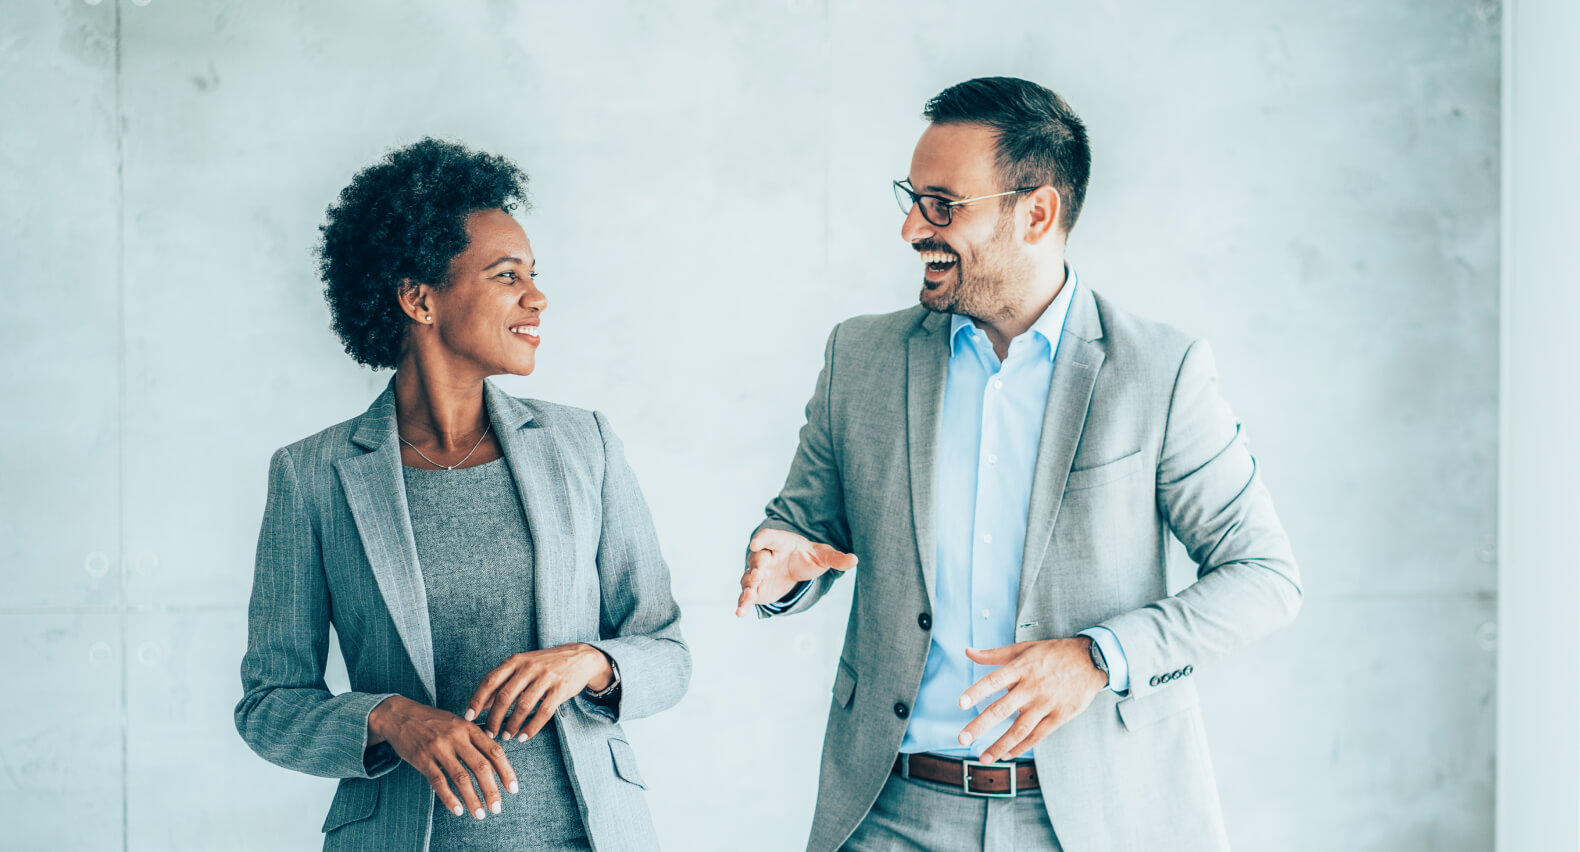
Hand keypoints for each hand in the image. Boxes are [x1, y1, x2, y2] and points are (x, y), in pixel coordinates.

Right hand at [368, 695, 516, 819]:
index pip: (494, 751)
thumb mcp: (458, 722)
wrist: (400, 715)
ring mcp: (439, 748)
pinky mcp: (422, 759)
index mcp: (469, 728)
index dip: (506, 772)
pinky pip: (438, 782)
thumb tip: (497, 759)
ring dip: (472, 799)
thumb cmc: (434, 721)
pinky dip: (449, 798)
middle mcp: (457, 737)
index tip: (512, 789)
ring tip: (480, 814)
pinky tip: (458, 810)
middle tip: (497, 808)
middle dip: (491, 791)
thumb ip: (476, 738)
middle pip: (480, 767)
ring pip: (461, 778)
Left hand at [464, 644, 612, 741]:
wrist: (579, 657)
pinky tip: (524, 736)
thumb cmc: (545, 665)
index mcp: (515, 661)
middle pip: (505, 696)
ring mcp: (546, 677)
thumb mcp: (522, 666)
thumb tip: (481, 704)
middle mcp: (529, 667)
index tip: (469, 717)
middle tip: (489, 734)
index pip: (490, 681)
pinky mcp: (561, 688)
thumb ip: (502, 682)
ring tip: (506, 736)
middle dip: (494, 718)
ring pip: (523, 705)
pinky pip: (543, 712)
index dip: (477, 700)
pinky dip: (532, 727)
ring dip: (512, 724)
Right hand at [736, 528, 857, 617]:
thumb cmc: (807, 556)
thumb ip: (836, 558)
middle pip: (757, 558)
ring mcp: (758, 573)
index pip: (769, 537)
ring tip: (748, 596)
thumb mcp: (823, 556)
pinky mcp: (757, 590)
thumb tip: (855, 560)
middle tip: (759, 573)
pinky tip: (740, 613)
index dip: (762, 539)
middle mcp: (765, 557)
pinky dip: (742, 603)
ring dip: (748, 585)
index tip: (756, 542)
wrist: (796, 567)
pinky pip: (747, 595)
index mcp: (780, 543)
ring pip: (749, 577)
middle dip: (757, 566)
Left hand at [955, 637, 1107, 762]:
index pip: (994, 681)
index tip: (960, 703)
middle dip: (980, 726)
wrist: (1091, 660)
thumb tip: (968, 652)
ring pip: (1019, 729)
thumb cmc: (1054, 653)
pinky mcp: (1059, 717)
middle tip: (962, 739)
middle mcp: (1032, 687)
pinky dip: (1020, 747)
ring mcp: (1046, 704)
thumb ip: (994, 654)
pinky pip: (1037, 736)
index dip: (977, 692)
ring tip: (983, 757)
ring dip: (999, 745)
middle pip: (1002, 710)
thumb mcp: (1024, 648)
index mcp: (1021, 668)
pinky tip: (1006, 754)